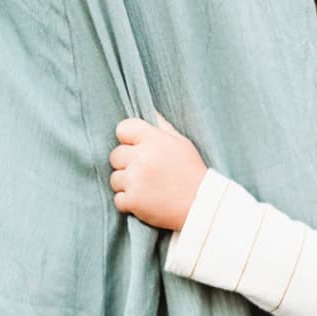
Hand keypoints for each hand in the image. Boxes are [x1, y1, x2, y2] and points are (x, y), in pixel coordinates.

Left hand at [109, 114, 206, 231]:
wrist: (202, 205)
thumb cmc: (192, 172)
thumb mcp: (181, 143)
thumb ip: (162, 126)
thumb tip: (148, 109)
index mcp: (154, 139)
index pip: (122, 128)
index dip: (128, 139)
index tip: (137, 148)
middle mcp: (142, 157)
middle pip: (115, 155)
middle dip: (126, 163)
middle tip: (145, 172)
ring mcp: (136, 180)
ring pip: (114, 178)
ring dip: (126, 184)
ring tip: (147, 188)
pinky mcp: (133, 200)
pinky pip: (118, 199)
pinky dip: (128, 202)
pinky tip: (145, 201)